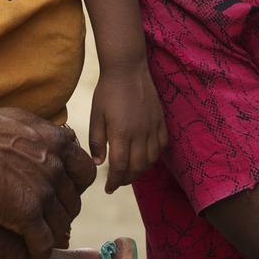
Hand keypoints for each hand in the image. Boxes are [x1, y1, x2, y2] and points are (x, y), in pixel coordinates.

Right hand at [0, 106, 93, 258]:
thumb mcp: (17, 120)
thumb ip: (40, 131)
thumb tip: (53, 133)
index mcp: (56, 142)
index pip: (85, 171)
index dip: (76, 184)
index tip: (64, 191)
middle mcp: (56, 167)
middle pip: (74, 200)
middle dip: (65, 211)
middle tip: (53, 219)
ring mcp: (44, 192)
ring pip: (62, 223)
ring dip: (55, 233)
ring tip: (45, 240)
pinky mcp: (28, 215)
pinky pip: (45, 242)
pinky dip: (42, 250)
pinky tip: (35, 254)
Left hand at [89, 59, 166, 191]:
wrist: (128, 69)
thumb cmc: (107, 92)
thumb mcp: (96, 115)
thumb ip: (97, 140)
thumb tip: (99, 163)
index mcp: (121, 134)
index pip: (120, 167)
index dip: (114, 181)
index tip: (108, 189)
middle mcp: (140, 134)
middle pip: (137, 167)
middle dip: (127, 179)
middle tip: (118, 182)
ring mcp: (153, 127)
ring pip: (151, 159)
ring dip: (141, 170)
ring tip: (130, 172)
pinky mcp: (161, 121)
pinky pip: (162, 145)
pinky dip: (154, 156)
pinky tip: (146, 156)